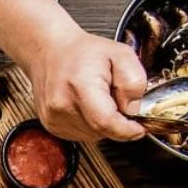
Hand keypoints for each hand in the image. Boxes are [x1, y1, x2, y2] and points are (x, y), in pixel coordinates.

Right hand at [23, 27, 146, 142]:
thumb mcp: (121, 54)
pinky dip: (90, 125)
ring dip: (103, 123)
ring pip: (92, 135)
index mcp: (80, 87)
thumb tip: (133, 109)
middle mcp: (62, 106)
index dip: (126, 130)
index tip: (139, 128)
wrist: (49, 52)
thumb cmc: (82, 52)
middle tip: (117, 99)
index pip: (105, 122)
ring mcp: (53, 118)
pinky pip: (80, 134)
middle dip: (116, 121)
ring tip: (99, 99)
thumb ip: (133, 81)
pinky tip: (88, 106)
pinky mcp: (51, 124)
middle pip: (101, 130)